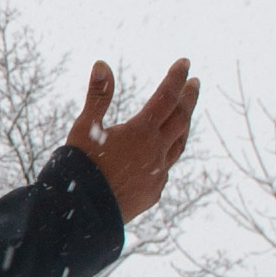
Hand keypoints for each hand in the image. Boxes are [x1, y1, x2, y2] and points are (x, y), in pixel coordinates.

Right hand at [64, 57, 196, 222]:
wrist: (82, 214)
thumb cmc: (81, 167)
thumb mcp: (85, 127)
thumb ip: (97, 96)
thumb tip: (102, 64)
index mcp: (141, 132)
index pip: (166, 97)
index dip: (175, 78)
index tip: (185, 63)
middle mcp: (156, 152)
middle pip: (181, 119)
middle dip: (188, 99)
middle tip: (194, 83)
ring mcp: (157, 174)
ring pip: (179, 145)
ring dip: (183, 126)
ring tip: (185, 116)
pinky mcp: (152, 192)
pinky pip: (165, 169)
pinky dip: (166, 155)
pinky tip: (161, 155)